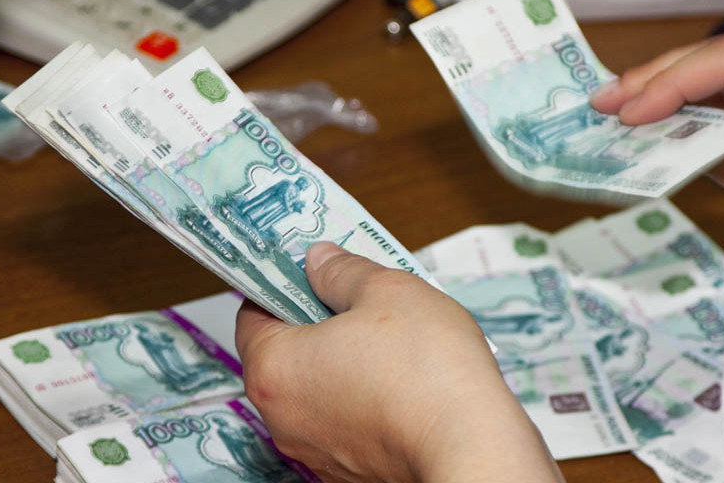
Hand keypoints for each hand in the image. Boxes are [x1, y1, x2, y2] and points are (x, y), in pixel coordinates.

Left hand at [236, 242, 563, 482]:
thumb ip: (342, 271)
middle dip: (318, 324)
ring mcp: (315, 451)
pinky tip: (401, 381)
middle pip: (285, 355)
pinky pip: (344, 422)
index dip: (282, 286)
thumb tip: (319, 261)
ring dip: (342, 363)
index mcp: (274, 367)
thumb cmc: (425, 369)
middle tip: (358, 300)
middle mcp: (281, 417)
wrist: (470, 447)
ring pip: (317, 391)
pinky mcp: (349, 472)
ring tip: (390, 340)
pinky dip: (362, 400)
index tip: (310, 271)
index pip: (252, 315)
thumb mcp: (385, 291)